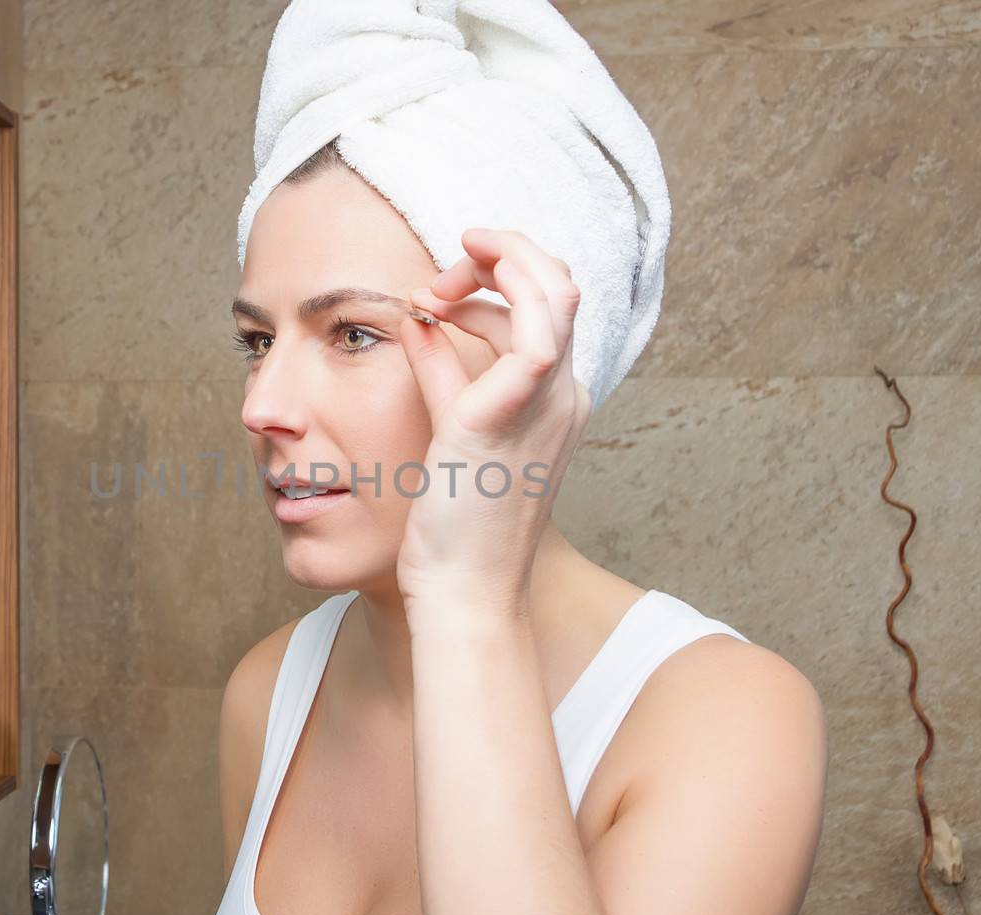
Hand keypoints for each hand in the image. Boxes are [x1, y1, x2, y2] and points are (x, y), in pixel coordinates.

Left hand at [395, 227, 592, 630]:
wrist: (464, 591)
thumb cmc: (457, 525)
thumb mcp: (450, 431)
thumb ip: (440, 370)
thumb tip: (418, 318)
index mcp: (554, 399)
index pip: (546, 306)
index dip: (494, 282)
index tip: (436, 296)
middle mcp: (563, 396)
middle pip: (559, 285)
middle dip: (499, 258)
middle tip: (440, 279)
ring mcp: (544, 405)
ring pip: (555, 293)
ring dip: (496, 264)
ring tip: (438, 282)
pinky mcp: (508, 418)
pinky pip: (531, 337)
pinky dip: (489, 301)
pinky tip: (437, 304)